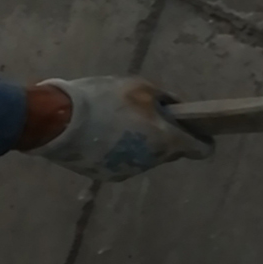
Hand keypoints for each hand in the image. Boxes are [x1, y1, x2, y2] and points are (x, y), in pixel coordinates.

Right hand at [24, 76, 213, 181]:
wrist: (59, 122)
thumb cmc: (104, 99)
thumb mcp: (140, 87)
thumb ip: (165, 100)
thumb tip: (176, 109)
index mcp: (165, 140)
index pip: (201, 149)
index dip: (203, 139)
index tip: (197, 129)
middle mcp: (152, 161)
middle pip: (171, 152)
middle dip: (166, 136)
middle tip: (148, 116)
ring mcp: (130, 171)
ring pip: (147, 157)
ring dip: (142, 143)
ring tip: (119, 122)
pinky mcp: (109, 176)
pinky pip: (125, 162)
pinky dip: (122, 151)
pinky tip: (104, 134)